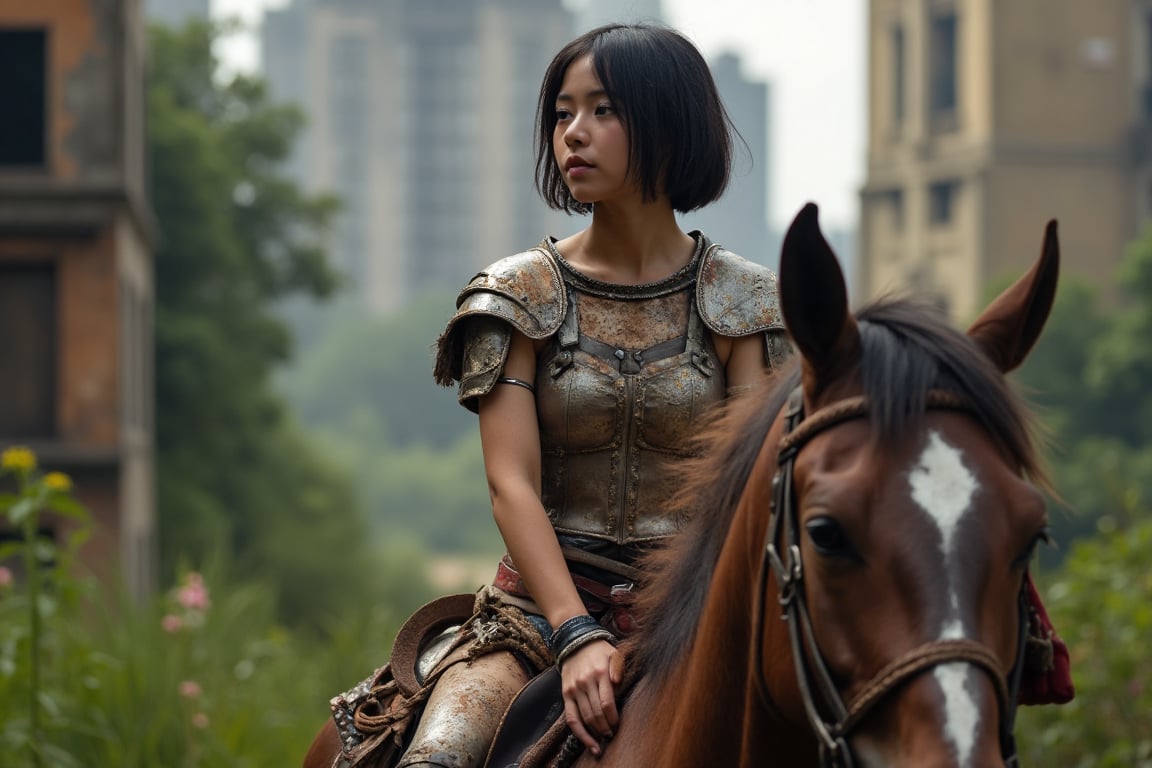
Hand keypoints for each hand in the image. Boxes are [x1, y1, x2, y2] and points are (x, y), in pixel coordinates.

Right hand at [560, 639, 620, 755]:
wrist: (576, 642)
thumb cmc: (600, 651)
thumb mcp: (615, 653)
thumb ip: (619, 667)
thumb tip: (618, 683)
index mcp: (600, 672)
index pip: (607, 702)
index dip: (613, 718)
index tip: (618, 724)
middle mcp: (585, 682)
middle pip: (596, 713)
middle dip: (606, 728)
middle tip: (612, 734)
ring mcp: (574, 689)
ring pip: (585, 718)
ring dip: (595, 732)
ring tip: (603, 739)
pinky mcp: (566, 694)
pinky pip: (571, 718)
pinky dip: (580, 733)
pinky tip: (588, 742)